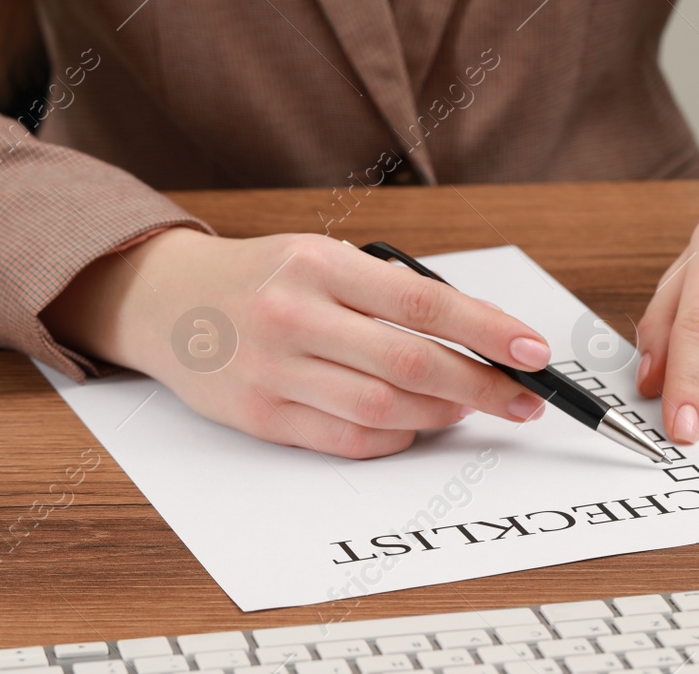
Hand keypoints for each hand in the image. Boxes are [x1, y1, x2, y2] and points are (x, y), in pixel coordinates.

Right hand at [42, 229, 552, 457]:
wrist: (166, 302)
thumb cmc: (262, 278)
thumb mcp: (320, 258)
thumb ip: (387, 293)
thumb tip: (477, 336)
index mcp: (317, 263)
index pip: (422, 301)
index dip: (487, 329)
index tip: (533, 351)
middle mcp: (292, 314)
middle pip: (410, 363)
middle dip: (481, 385)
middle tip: (523, 398)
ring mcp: (272, 370)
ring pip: (383, 409)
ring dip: (442, 415)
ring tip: (469, 408)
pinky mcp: (258, 416)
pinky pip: (345, 440)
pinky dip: (393, 438)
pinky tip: (413, 425)